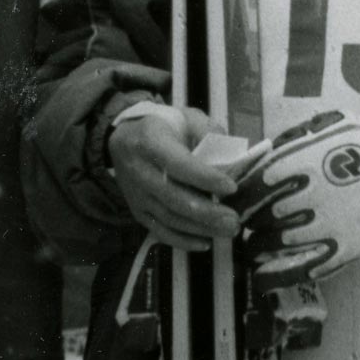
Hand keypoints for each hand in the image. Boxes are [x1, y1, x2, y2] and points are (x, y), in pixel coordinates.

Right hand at [105, 98, 238, 250]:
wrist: (124, 138)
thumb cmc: (164, 126)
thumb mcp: (186, 117)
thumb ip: (208, 132)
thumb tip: (231, 158)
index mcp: (150, 142)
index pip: (178, 165)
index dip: (205, 178)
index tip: (232, 188)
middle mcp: (139, 171)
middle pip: (174, 198)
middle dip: (208, 212)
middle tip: (235, 219)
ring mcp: (136, 195)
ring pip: (169, 218)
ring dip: (201, 228)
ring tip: (229, 230)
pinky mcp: (137, 211)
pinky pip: (159, 230)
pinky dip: (182, 240)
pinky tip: (206, 243)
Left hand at [230, 112, 359, 293]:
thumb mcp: (325, 128)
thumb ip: (288, 143)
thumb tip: (257, 161)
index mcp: (305, 163)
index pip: (256, 186)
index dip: (240, 197)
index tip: (233, 202)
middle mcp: (313, 196)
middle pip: (263, 216)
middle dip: (249, 221)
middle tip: (243, 224)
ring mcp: (330, 225)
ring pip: (278, 244)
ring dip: (259, 247)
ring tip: (253, 247)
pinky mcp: (344, 248)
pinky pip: (304, 268)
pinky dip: (279, 274)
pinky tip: (264, 276)